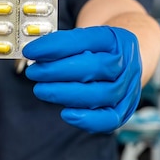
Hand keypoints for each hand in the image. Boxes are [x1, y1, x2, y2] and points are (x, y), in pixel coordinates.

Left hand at [22, 26, 141, 132]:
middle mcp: (125, 62)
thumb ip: (63, 45)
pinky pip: (109, 120)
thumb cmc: (99, 51)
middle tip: (35, 72)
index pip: (86, 40)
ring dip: (65, 94)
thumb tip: (35, 54)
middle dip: (58, 71)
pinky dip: (86, 119)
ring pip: (101, 94)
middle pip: (95, 67)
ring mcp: (127, 87)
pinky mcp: (124, 110)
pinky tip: (66, 113)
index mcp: (115, 39)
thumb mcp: (85, 39)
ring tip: (42, 90)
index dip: (55, 46)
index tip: (31, 51)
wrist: (124, 61)